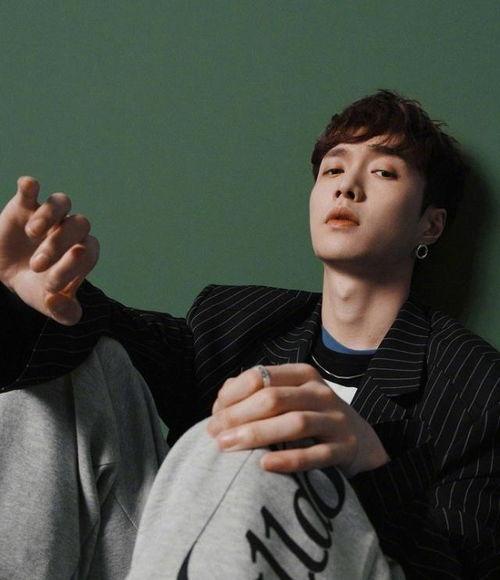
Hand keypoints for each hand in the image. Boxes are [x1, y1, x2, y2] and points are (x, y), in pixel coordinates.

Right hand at [0, 176, 98, 324]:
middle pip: (79, 225)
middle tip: (37, 265)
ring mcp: (50, 216)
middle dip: (59, 244)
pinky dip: (30, 187)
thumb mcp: (48, 305)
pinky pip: (31, 190)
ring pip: (62, 202)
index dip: (73, 266)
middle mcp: (71, 230)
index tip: (51, 284)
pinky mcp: (25, 206)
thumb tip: (57, 301)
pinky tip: (27, 186)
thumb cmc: (37, 287)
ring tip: (32, 233)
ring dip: (50, 215)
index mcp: (83, 252)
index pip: (89, 251)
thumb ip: (63, 312)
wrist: (9, 274)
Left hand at [207, 363, 389, 476]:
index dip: (232, 394)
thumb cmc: (312, 418)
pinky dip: (288, 460)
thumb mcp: (289, 398)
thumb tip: (222, 399)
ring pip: (294, 423)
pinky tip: (264, 465)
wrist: (361, 442)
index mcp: (302, 375)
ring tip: (227, 446)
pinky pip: (315, 455)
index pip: (260, 376)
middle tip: (213, 434)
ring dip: (256, 434)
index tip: (214, 414)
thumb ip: (258, 393)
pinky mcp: (344, 448)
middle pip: (273, 399)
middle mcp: (320, 393)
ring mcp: (335, 420)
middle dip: (238, 416)